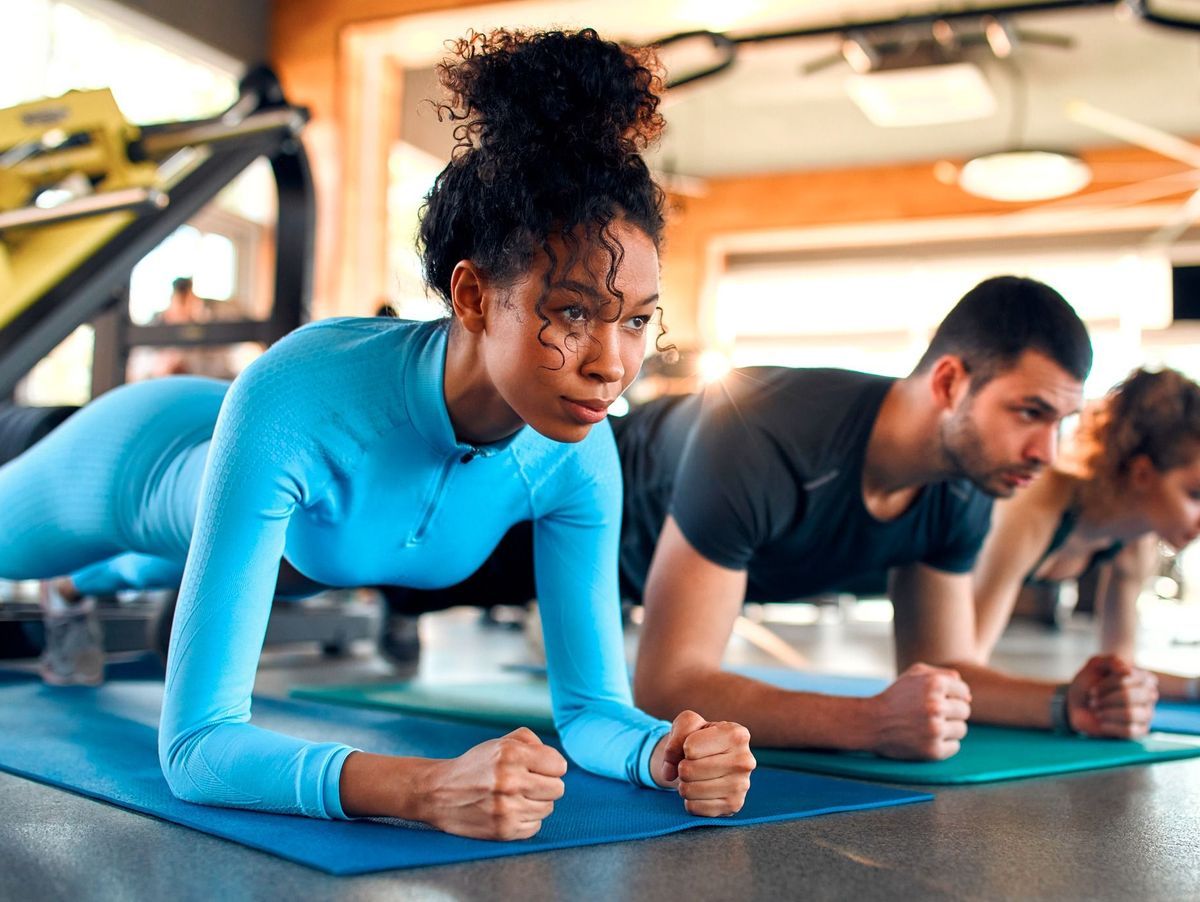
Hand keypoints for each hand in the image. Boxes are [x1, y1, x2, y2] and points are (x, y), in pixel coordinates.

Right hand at [418, 727, 566, 839]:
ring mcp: (507, 808)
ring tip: (515, 797)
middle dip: (545, 785)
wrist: (439, 793)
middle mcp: (510, 781)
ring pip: (548, 808)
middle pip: (558, 789)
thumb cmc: (476, 765)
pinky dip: (526, 820)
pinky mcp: (503, 830)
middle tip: (527, 783)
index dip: (550, 766)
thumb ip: (532, 741)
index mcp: (511, 754)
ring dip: (536, 802)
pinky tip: (510, 810)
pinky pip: (535, 826)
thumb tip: (558, 762)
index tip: (538, 768)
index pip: (559, 765)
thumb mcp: (501, 742)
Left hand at [651, 710, 754, 816]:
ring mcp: (741, 785)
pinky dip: (690, 800)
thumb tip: (669, 773)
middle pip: (688, 770)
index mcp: (736, 734)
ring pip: (689, 790)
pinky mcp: (733, 806)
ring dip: (684, 784)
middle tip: (692, 764)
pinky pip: (694, 808)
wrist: (713, 759)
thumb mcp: (687, 724)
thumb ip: (676, 736)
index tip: (693, 745)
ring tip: (695, 777)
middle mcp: (744, 760)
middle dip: (682, 767)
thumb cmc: (700, 738)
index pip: (689, 748)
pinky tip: (702, 791)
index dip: (683, 747)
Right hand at [869, 663, 971, 759]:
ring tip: (929, 726)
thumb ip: (943, 675)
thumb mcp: (914, 674)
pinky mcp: (933, 750)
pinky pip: (955, 747)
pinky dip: (944, 744)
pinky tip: (927, 738)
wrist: (871, 722)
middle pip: (965, 711)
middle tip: (930, 715)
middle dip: (950, 713)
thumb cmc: (895, 696)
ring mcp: (934, 730)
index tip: (935, 700)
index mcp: (934, 684)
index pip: (964, 692)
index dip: (951, 697)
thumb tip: (968, 695)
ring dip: (948, 729)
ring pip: (962, 729)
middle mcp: (936, 706)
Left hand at [1067, 655, 1157, 737]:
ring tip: (1096, 710)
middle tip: (1093, 700)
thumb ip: (1112, 661)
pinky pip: (1130, 731)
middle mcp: (1149, 696)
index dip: (1109, 683)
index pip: (1132, 678)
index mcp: (1143, 678)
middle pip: (1130, 696)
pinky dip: (1111, 726)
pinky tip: (1102, 722)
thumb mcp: (1096, 665)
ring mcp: (1146, 714)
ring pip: (1130, 714)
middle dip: (1106, 698)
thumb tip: (1127, 670)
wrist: (1077, 705)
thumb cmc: (1089, 683)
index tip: (1093, 688)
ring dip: (1107, 712)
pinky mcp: (1140, 731)